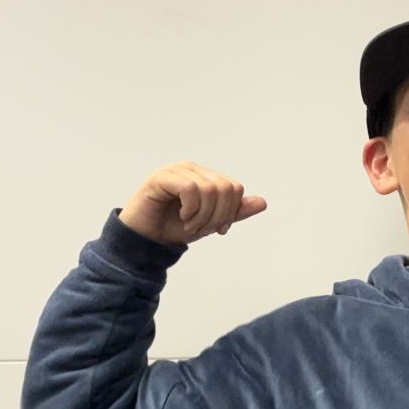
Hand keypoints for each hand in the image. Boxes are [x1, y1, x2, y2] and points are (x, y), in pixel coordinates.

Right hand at [118, 162, 266, 245]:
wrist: (146, 240)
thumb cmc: (173, 228)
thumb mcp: (210, 223)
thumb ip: (234, 212)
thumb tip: (262, 202)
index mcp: (205, 176)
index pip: (234, 188)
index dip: (231, 212)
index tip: (218, 229)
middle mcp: (192, 168)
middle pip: (225, 188)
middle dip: (218, 216)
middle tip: (201, 228)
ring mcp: (177, 170)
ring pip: (209, 189)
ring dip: (202, 216)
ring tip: (189, 225)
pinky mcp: (162, 177)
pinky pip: (190, 189)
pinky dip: (191, 210)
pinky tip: (182, 218)